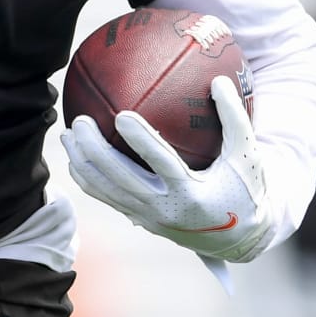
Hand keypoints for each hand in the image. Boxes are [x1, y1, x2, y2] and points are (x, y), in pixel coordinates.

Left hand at [61, 75, 274, 262]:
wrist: (240, 237)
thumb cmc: (245, 189)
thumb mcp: (248, 155)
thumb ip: (234, 118)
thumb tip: (217, 79)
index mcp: (192, 193)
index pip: (160, 163)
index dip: (140, 140)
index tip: (121, 115)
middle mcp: (166, 208)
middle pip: (120, 178)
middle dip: (94, 151)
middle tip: (79, 121)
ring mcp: (148, 218)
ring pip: (105, 191)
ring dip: (82, 164)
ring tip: (67, 135)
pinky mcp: (140, 220)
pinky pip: (106, 198)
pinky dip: (87, 179)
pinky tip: (75, 157)